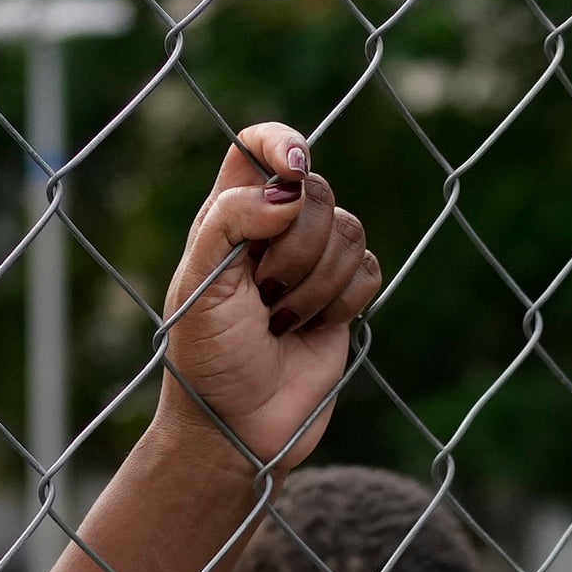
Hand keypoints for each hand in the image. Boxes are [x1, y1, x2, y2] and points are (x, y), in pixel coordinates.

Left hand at [157, 128, 379, 468]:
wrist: (239, 428)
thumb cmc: (207, 358)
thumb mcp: (199, 284)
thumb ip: (231, 219)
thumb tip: (288, 191)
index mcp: (229, 215)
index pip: (256, 146)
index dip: (280, 143)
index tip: (292, 170)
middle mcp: (273, 231)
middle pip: (315, 190)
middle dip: (297, 246)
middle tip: (264, 294)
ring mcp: (313, 263)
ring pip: (349, 230)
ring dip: (316, 284)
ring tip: (282, 322)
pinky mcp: (345, 298)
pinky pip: (371, 270)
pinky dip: (344, 302)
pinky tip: (313, 329)